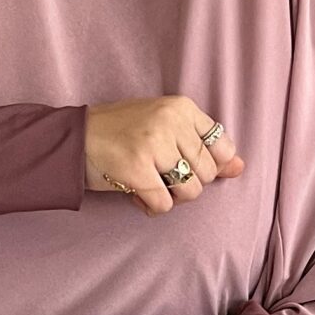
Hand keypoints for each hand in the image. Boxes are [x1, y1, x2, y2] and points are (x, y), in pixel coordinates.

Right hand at [84, 95, 244, 213]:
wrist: (74, 137)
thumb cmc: (121, 133)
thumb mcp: (164, 128)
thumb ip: (201, 145)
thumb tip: (240, 168)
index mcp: (181, 107)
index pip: (222, 146)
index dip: (209, 165)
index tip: (185, 165)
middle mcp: (171, 122)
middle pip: (207, 174)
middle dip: (187, 183)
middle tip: (160, 175)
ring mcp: (154, 145)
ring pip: (191, 192)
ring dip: (172, 197)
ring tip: (150, 185)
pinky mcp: (137, 170)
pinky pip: (165, 205)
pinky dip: (151, 206)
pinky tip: (136, 194)